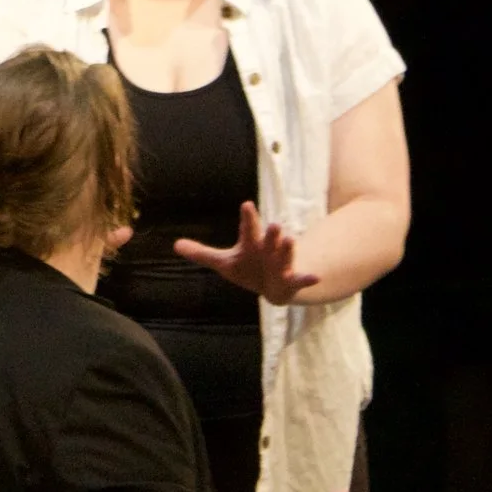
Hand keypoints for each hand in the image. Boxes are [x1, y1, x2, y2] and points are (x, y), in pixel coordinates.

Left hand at [172, 201, 320, 303]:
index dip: (247, 217)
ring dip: (288, 247)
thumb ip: (202, 253)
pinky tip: (316, 277)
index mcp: (251, 243)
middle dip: (271, 232)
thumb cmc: (248, 268)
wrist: (272, 286)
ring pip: (285, 253)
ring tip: (291, 238)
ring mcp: (281, 263)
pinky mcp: (292, 279)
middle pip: (268, 238)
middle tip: (274, 224)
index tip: (246, 204)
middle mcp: (268, 249)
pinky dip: (308, 278)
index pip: (248, 228)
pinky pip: (301, 278)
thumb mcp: (224, 263)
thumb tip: (175, 245)